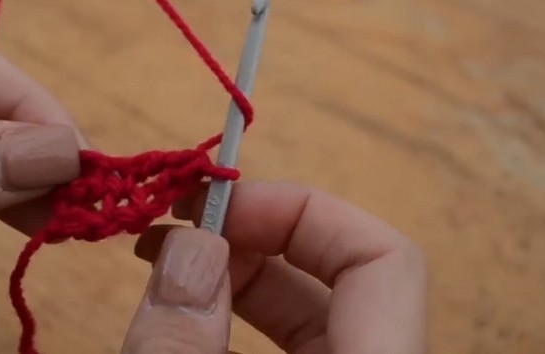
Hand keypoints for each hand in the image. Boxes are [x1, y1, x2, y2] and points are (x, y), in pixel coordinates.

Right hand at [120, 181, 426, 352]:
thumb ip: (182, 348)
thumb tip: (190, 247)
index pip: (382, 257)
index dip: (301, 210)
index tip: (213, 205)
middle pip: (344, 276)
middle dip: (255, 234)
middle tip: (176, 224)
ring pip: (313, 313)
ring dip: (238, 273)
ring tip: (162, 258)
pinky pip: (295, 346)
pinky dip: (237, 317)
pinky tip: (186, 309)